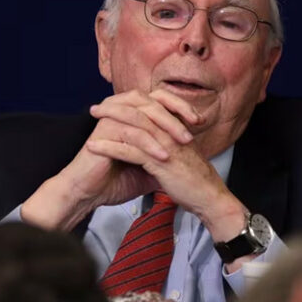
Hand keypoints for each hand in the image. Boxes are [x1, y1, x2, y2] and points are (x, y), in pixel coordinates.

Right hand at [21, 90, 202, 230]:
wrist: (89, 192)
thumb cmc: (115, 179)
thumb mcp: (149, 168)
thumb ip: (165, 159)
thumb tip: (189, 161)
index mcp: (133, 114)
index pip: (161, 99)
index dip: (181, 107)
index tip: (200, 121)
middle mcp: (123, 110)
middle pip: (155, 99)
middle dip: (178, 112)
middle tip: (195, 127)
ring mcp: (112, 118)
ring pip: (145, 113)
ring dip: (167, 127)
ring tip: (184, 142)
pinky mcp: (105, 130)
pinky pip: (132, 132)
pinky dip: (150, 144)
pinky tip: (163, 156)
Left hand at [86, 89, 248, 242]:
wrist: (209, 197)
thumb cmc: (195, 179)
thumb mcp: (182, 154)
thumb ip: (169, 144)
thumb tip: (154, 142)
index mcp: (175, 128)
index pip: (150, 107)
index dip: (129, 104)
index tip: (111, 105)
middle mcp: (170, 131)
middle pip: (138, 111)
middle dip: (114, 108)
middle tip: (95, 108)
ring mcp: (165, 144)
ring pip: (131, 126)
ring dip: (108, 122)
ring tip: (92, 121)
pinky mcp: (159, 161)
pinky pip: (129, 151)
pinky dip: (108, 147)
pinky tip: (93, 147)